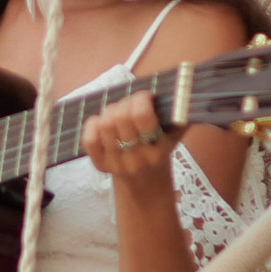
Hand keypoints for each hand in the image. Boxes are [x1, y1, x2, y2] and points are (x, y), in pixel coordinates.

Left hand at [81, 90, 176, 209]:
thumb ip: (181, 112)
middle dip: (125, 103)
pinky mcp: (100, 165)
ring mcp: (117, 164)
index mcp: (158, 149)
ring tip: (119, 114)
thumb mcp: (176, 132)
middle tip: (131, 105)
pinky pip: (89, 139)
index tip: (146, 97)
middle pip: (121, 117)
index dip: (141, 99)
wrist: (145, 181)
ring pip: (105, 125)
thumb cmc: (161, 146)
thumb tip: (182, 90)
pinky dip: (93, 125)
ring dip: (110, 112)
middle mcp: (137, 160)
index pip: (141, 116)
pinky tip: (103, 123)